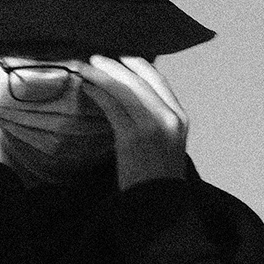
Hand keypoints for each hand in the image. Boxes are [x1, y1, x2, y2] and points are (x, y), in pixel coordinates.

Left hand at [74, 56, 192, 187]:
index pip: (158, 79)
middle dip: (114, 65)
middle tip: (94, 58)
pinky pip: (112, 107)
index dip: (137, 64)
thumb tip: (132, 95)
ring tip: (84, 69)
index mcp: (179, 116)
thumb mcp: (168, 142)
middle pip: (138, 79)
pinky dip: (98, 94)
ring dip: (101, 75)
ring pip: (123, 89)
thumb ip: (157, 118)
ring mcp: (151, 126)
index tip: (120, 56)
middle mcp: (168, 117)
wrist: (159, 206)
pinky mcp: (132, 138)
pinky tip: (87, 88)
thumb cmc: (158, 177)